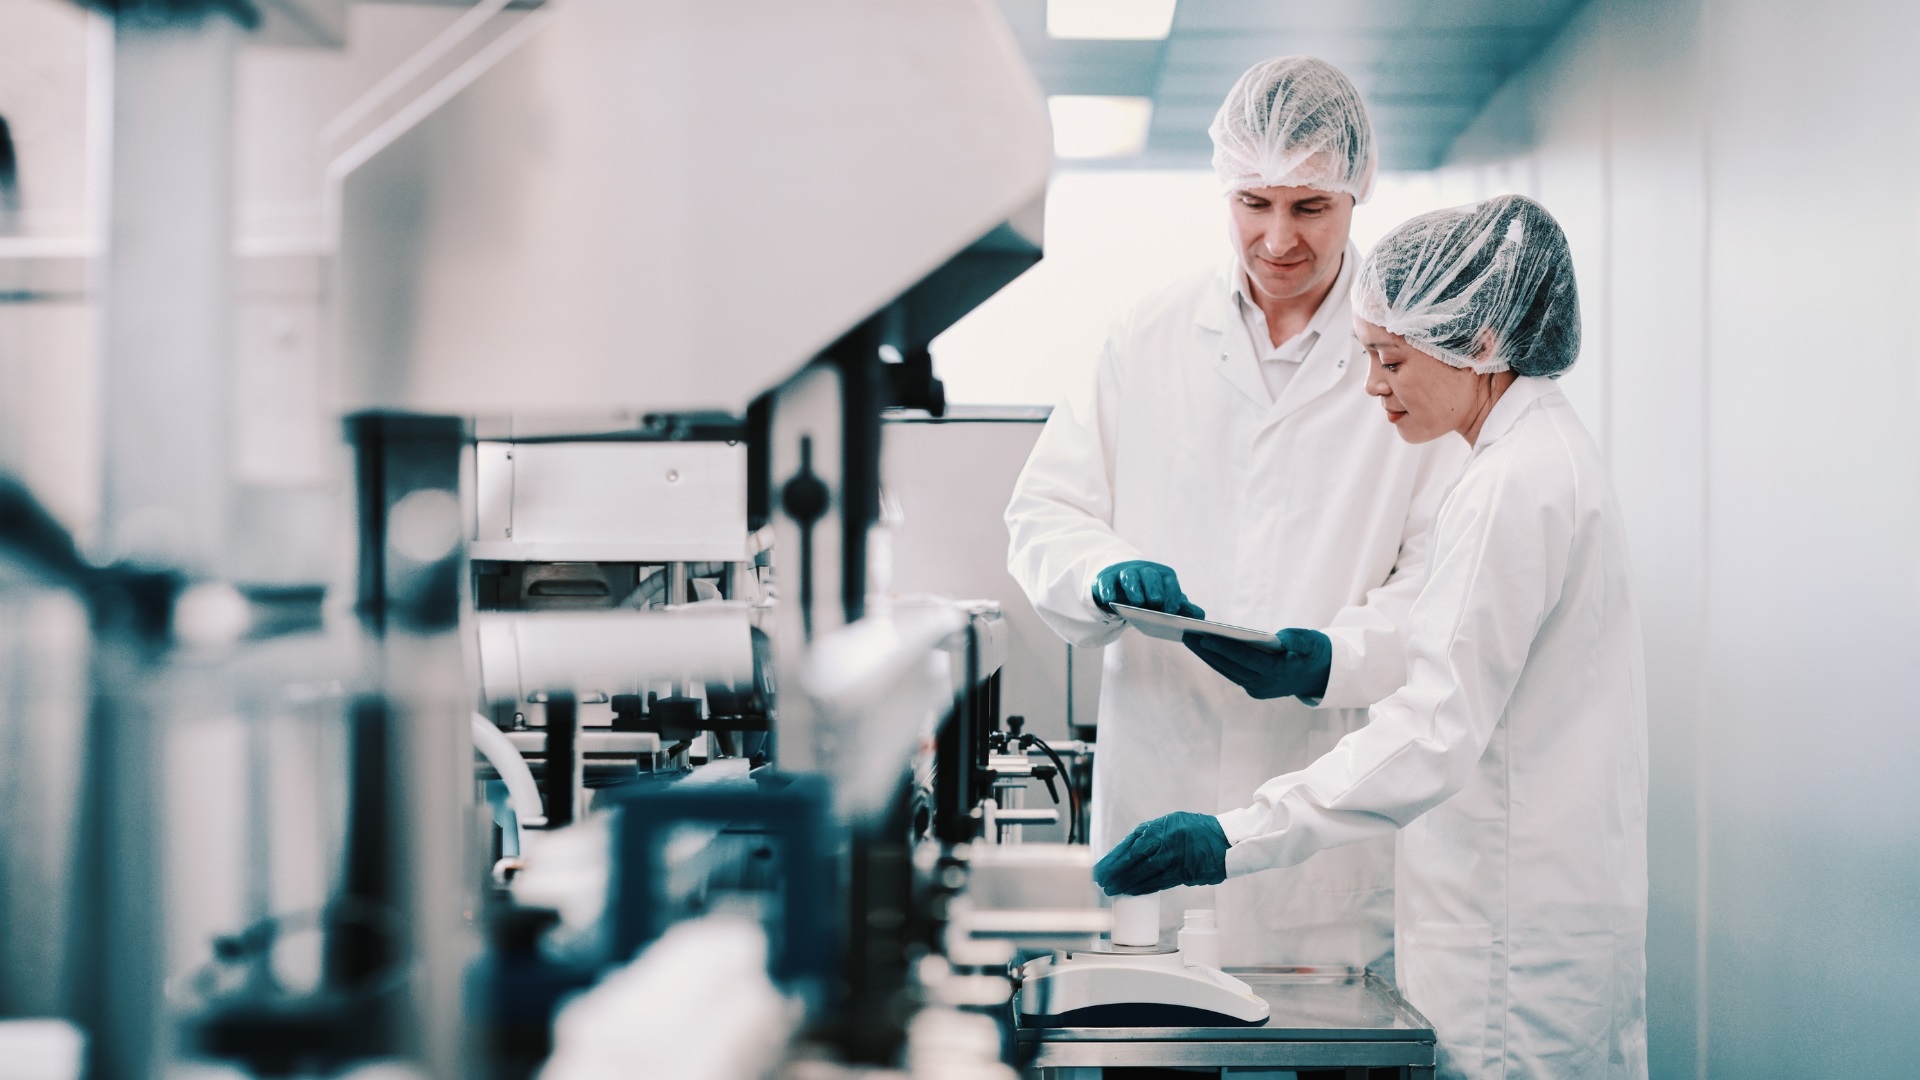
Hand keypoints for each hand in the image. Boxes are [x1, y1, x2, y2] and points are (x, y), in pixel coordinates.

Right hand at [1091, 560, 1204, 617]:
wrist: (1119, 587)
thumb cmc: (1147, 595)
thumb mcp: (1164, 601)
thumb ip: (1181, 609)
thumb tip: (1200, 616)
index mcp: (1161, 576)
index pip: (1169, 581)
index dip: (1171, 594)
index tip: (1171, 610)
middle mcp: (1144, 571)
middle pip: (1150, 575)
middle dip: (1154, 588)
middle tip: (1155, 602)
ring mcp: (1124, 573)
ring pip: (1130, 577)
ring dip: (1134, 589)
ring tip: (1137, 603)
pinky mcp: (1106, 579)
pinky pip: (1107, 582)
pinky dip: (1109, 590)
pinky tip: (1111, 601)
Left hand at [1093, 811, 1228, 895]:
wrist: (1226, 839)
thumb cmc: (1196, 830)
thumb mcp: (1172, 822)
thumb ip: (1152, 834)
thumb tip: (1129, 850)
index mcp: (1161, 827)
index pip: (1131, 844)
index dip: (1114, 858)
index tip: (1101, 868)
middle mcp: (1167, 841)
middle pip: (1135, 858)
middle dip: (1115, 872)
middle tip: (1101, 881)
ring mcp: (1177, 857)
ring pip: (1146, 873)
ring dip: (1127, 883)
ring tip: (1112, 889)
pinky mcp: (1186, 872)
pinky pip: (1161, 882)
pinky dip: (1145, 888)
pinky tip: (1133, 892)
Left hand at [1184, 628, 1331, 700]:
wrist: (1320, 675)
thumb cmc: (1315, 652)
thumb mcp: (1313, 642)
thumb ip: (1298, 640)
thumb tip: (1280, 639)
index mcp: (1280, 673)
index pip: (1247, 660)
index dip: (1225, 649)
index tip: (1205, 638)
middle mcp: (1266, 685)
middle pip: (1231, 667)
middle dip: (1208, 652)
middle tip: (1187, 636)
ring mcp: (1258, 689)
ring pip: (1227, 672)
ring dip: (1207, 657)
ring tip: (1189, 640)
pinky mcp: (1253, 688)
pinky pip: (1231, 673)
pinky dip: (1217, 661)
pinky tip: (1203, 648)